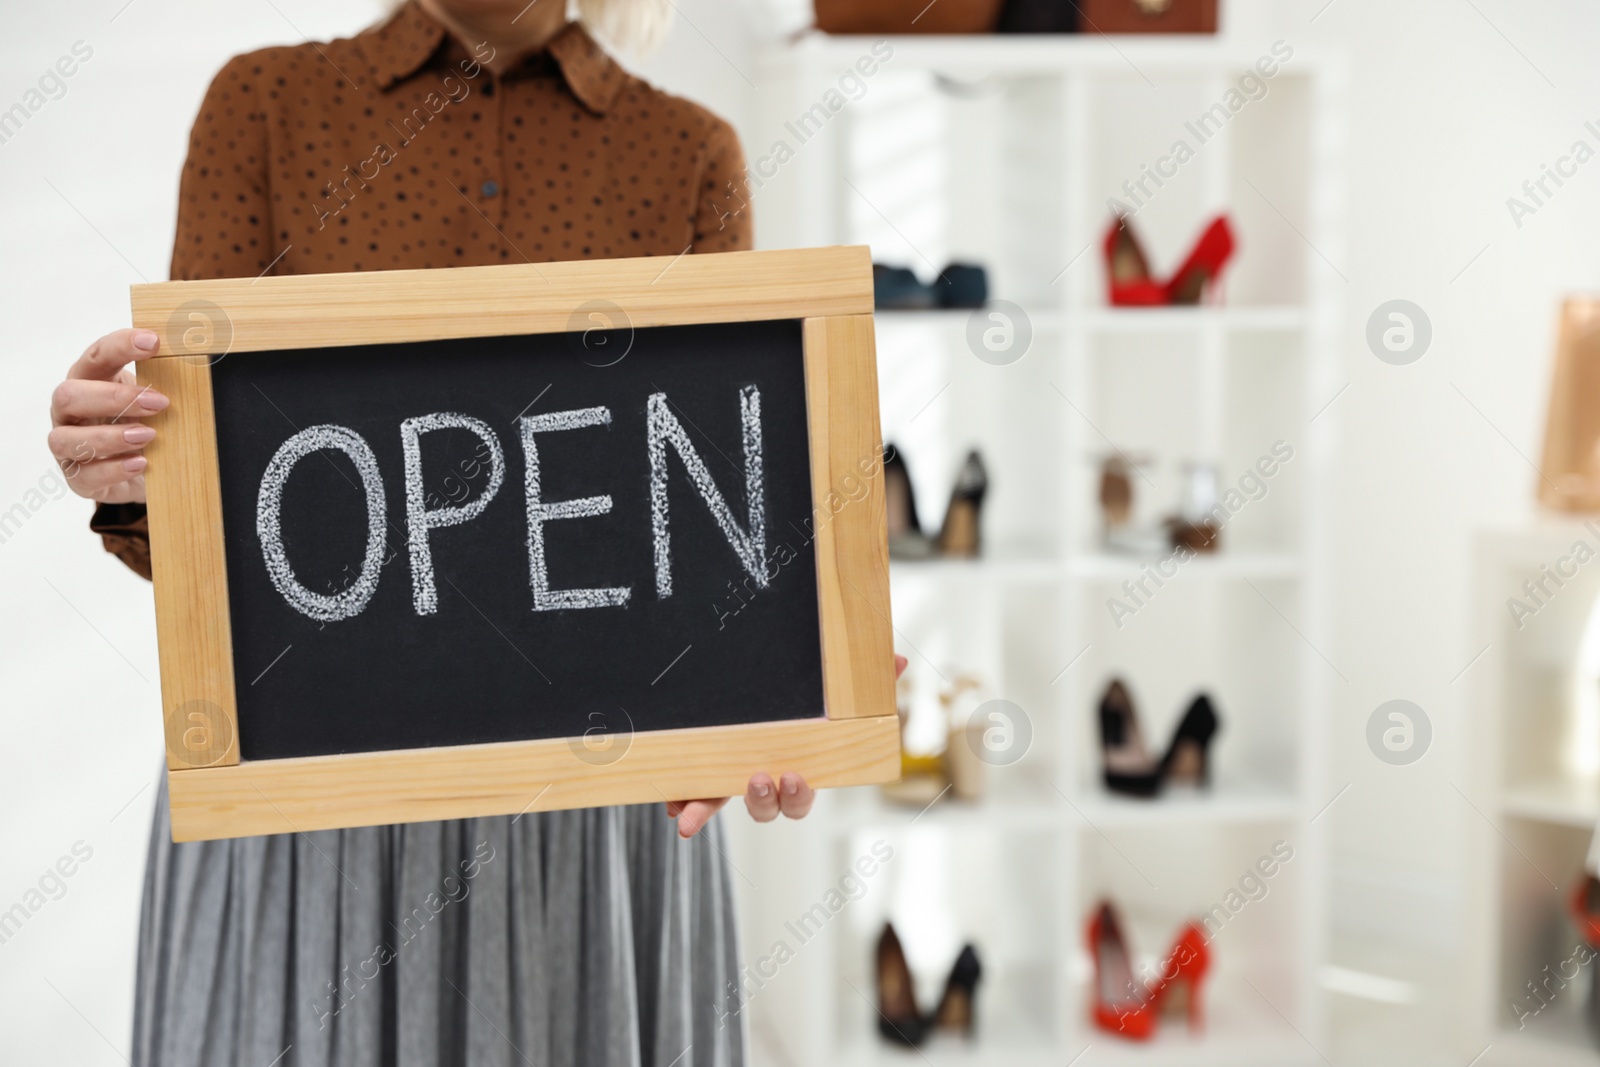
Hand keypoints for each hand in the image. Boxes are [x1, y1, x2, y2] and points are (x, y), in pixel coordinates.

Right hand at [48, 328, 165, 503]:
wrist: (144, 471)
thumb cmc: (144, 424)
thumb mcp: (155, 400)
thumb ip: (165, 381)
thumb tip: (199, 357)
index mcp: (90, 382)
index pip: (95, 357)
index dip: (120, 346)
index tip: (153, 341)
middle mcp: (70, 413)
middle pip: (69, 395)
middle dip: (114, 397)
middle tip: (160, 402)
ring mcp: (68, 447)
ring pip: (65, 439)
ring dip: (110, 436)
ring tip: (149, 435)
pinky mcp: (79, 478)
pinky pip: (84, 475)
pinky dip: (113, 470)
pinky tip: (141, 464)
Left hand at [669, 653, 908, 838]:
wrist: (747, 680)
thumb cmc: (802, 694)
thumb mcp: (828, 685)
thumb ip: (867, 677)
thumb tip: (900, 662)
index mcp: (797, 765)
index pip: (802, 792)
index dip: (797, 794)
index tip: (794, 777)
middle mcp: (765, 777)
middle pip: (767, 807)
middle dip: (763, 801)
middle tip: (759, 779)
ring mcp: (732, 775)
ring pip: (723, 801)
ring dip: (709, 808)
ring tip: (692, 812)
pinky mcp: (703, 768)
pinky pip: (692, 790)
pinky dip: (683, 801)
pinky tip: (673, 806)